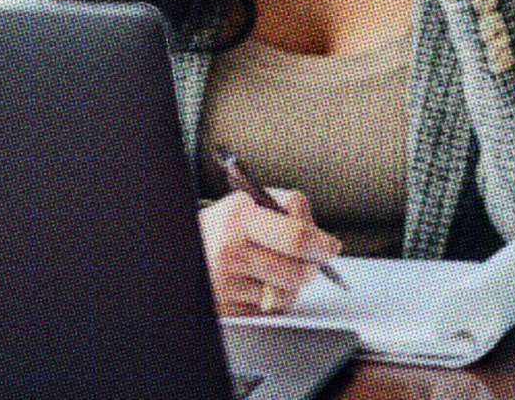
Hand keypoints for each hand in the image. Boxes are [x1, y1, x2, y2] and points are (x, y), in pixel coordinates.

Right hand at [198, 189, 340, 316]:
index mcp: (238, 216)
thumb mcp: (246, 204)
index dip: (321, 242)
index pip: (296, 235)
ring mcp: (227, 284)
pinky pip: (270, 310)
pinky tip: (260, 283)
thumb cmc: (220, 227)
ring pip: (287, 294)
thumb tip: (316, 231)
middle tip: (316, 260)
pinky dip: (273, 300)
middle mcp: (231, 250)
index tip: (330, 246)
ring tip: (276, 268)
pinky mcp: (227, 309)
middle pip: (297, 271)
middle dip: (313, 267)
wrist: (184, 250)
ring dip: (292, 285)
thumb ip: (283, 208)